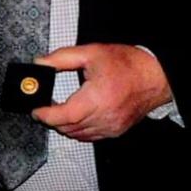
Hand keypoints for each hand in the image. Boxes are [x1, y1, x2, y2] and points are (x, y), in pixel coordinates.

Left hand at [31, 43, 172, 142]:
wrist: (156, 76)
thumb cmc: (128, 64)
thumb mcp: (92, 53)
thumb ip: (62, 58)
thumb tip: (40, 64)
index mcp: (97, 98)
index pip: (64, 116)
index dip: (45, 115)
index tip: (35, 110)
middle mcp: (104, 116)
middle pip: (67, 127)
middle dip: (51, 119)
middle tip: (44, 108)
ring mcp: (111, 126)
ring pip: (77, 135)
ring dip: (64, 125)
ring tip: (58, 111)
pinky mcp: (115, 130)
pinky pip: (90, 137)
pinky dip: (78, 130)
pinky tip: (75, 118)